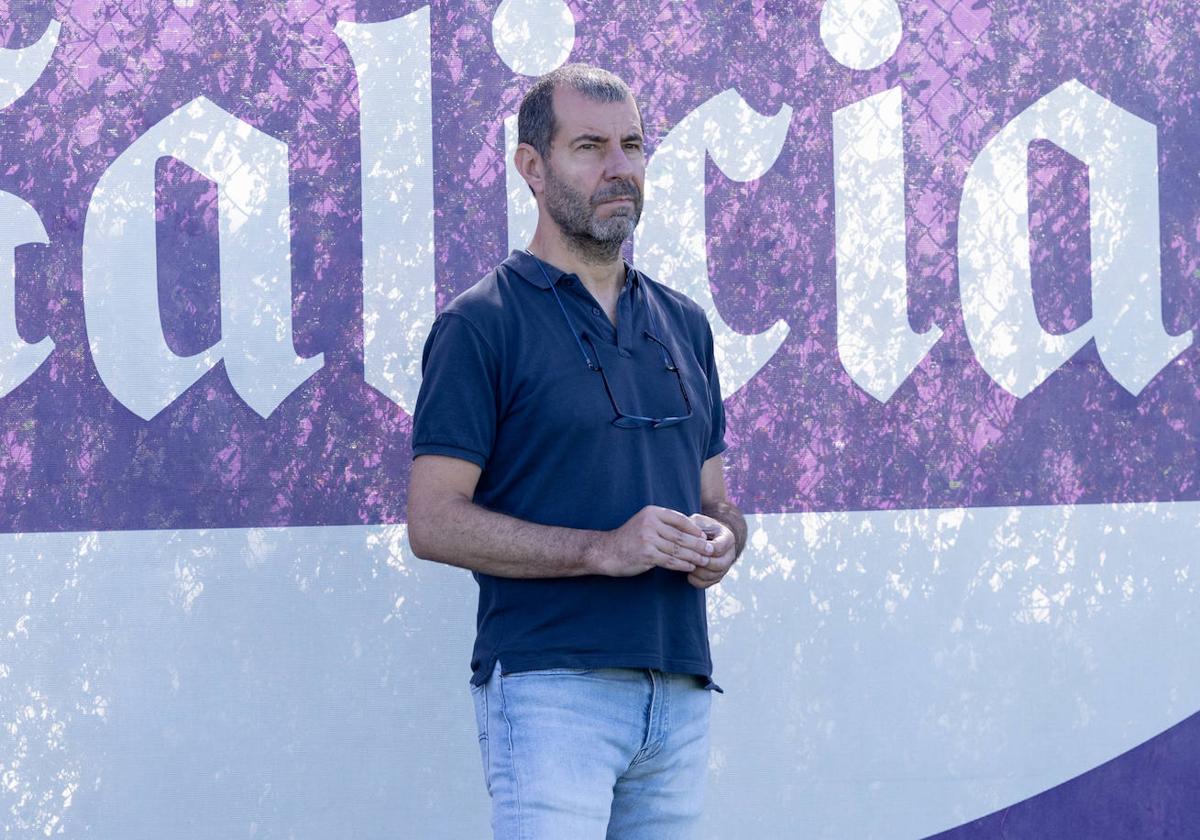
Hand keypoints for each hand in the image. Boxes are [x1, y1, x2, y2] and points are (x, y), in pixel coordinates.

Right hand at [587, 505, 714, 576]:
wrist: (606, 551)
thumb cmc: (628, 539)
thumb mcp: (644, 523)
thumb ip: (664, 524)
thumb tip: (690, 529)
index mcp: (652, 512)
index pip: (679, 519)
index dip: (694, 529)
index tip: (704, 537)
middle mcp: (650, 523)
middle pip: (680, 535)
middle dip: (697, 544)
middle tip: (710, 550)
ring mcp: (648, 539)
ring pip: (677, 549)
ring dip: (693, 556)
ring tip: (703, 560)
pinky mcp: (647, 554)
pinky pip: (670, 560)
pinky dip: (682, 564)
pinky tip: (690, 567)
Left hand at [685, 513, 735, 588]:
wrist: (706, 537)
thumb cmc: (700, 528)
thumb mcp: (699, 521)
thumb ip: (694, 526)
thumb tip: (686, 533)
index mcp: (727, 538)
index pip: (720, 547)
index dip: (706, 549)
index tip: (694, 548)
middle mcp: (730, 554)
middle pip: (720, 564)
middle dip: (703, 562)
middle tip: (688, 559)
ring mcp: (725, 567)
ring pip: (714, 575)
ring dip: (699, 572)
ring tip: (687, 565)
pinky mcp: (717, 577)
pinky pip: (707, 583)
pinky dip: (697, 581)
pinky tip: (688, 574)